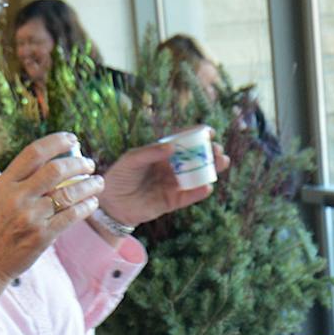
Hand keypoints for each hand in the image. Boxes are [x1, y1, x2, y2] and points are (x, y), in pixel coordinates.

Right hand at [0, 133, 101, 283]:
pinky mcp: (41, 236)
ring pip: (68, 193)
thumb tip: (54, 163)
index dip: (57, 142)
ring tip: (98, 183)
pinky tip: (92, 202)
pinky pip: (71, 216)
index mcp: (4, 183)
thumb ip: (21, 182)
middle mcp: (16, 197)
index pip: (34, 153)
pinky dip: (86, 207)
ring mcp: (29, 217)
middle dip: (79, 163)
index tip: (73, 139)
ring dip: (89, 185)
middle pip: (55, 170)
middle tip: (90, 164)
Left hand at [93, 139, 231, 228]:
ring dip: (211, 170)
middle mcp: (171, 168)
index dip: (196, 135)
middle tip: (218, 149)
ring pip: (196, 177)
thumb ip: (150, 152)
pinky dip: (199, 192)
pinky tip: (207, 187)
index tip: (209, 131)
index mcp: (161, 153)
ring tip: (222, 163)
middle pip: (194, 159)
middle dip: (209, 153)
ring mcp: (173, 184)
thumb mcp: (131, 159)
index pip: (182, 141)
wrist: (111, 203)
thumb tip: (172, 146)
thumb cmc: (119, 176)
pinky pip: (188, 196)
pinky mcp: (172, 201)